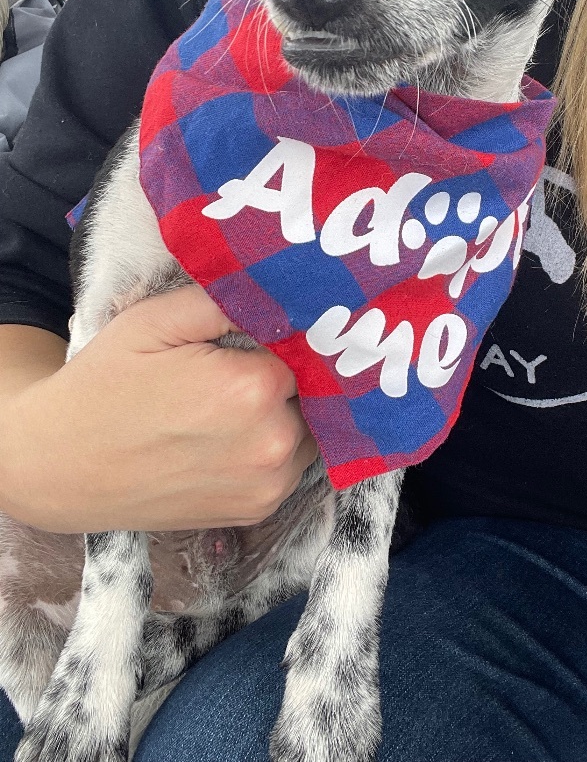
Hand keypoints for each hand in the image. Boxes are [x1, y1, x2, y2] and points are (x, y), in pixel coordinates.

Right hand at [0, 286, 317, 532]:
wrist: (60, 466)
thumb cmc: (105, 384)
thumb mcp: (155, 319)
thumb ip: (225, 298)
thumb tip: (279, 291)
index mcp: (252, 388)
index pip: (303, 344)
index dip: (280, 334)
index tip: (254, 334)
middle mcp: (272, 442)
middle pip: (311, 388)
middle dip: (285, 374)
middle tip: (236, 367)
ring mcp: (268, 485)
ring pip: (308, 427)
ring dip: (284, 412)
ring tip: (230, 405)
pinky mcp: (257, 511)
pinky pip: (291, 465)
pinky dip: (273, 446)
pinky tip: (231, 435)